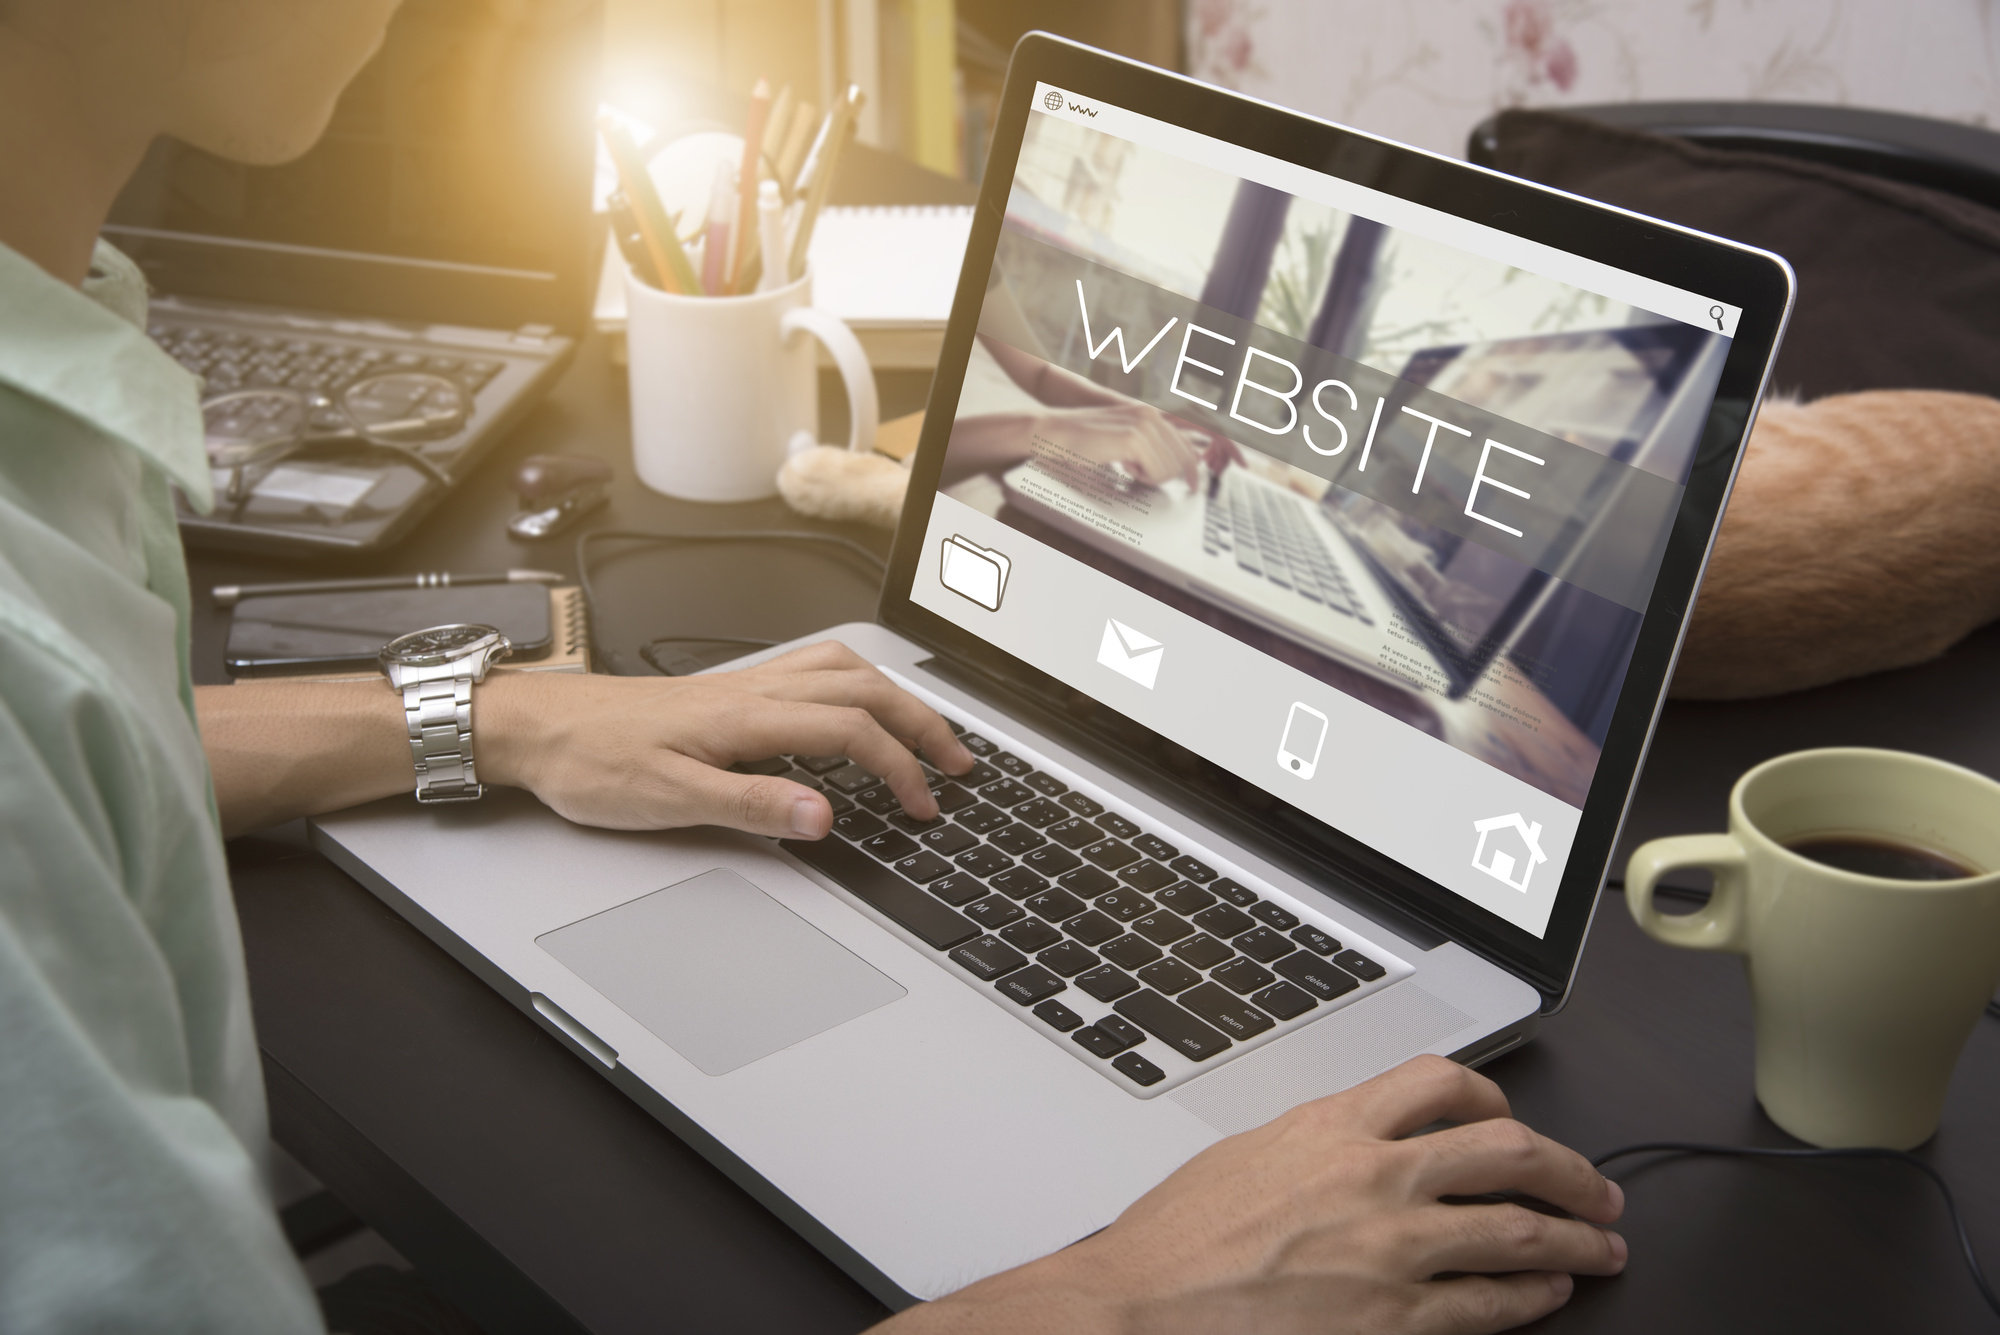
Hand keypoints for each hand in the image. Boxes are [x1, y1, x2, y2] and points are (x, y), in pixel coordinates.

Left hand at [479, 641, 971, 836]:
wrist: (538, 728)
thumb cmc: (592, 762)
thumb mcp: (669, 799)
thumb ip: (753, 805)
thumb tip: (824, 815)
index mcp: (749, 718)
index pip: (853, 732)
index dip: (901, 769)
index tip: (925, 807)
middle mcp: (755, 690)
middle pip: (865, 690)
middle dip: (922, 725)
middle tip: (959, 765)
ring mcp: (745, 684)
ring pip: (844, 670)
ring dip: (896, 698)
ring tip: (926, 731)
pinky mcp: (730, 690)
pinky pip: (814, 668)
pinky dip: (856, 682)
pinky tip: (856, 702)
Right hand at [882, 1056, 1625, 1334]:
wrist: (1142, 1303)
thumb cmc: (1178, 1238)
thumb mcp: (1249, 1154)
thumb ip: (1319, 1144)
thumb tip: (1365, 1143)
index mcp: (1333, 1126)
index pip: (1442, 1083)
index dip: (1497, 1099)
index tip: (1512, 1120)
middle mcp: (1373, 1177)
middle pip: (1507, 1150)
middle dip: (1569, 1171)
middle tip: (1597, 1190)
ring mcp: (1391, 1250)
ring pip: (1516, 1230)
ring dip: (1574, 1240)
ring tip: (1600, 1248)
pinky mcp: (1394, 1319)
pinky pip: (1489, 1305)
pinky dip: (1531, 1298)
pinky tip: (1547, 1296)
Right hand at [1032, 403, 1224, 488]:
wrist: (1054, 433)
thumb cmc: (1083, 440)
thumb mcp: (1122, 438)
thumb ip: (1148, 446)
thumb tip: (1176, 466)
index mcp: (1151, 412)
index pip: (1186, 443)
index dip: (1193, 468)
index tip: (1194, 486)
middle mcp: (1152, 414)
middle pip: (1183, 458)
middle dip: (1167, 476)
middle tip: (1142, 478)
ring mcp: (1144, 425)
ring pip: (1169, 469)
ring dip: (1150, 477)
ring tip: (1127, 468)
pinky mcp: (1135, 439)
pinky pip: (1155, 473)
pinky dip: (1141, 478)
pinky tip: (1123, 467)